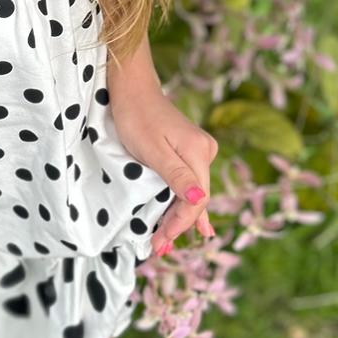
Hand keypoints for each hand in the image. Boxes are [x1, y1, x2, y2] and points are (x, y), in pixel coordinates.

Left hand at [111, 86, 217, 256]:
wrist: (133, 88)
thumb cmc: (137, 116)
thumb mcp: (152, 149)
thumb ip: (177, 176)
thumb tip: (200, 200)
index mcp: (199, 153)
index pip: (195, 200)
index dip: (179, 224)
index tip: (161, 243)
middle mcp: (205, 153)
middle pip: (196, 199)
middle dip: (178, 225)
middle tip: (159, 249)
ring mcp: (198, 151)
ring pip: (191, 193)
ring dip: (179, 217)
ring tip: (166, 242)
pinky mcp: (189, 150)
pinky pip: (188, 183)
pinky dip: (183, 203)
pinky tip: (198, 225)